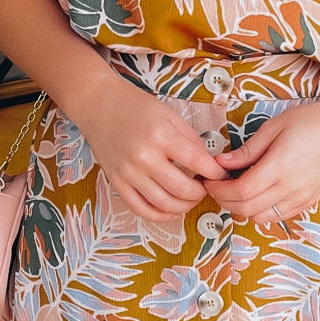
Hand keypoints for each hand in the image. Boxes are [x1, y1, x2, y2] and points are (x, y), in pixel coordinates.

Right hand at [70, 73, 227, 221]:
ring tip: (190, 198)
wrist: (99, 105)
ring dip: (184, 206)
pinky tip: (171, 209)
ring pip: (164, 204)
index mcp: (160, 136)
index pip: (197, 162)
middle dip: (201, 193)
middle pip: (182, 189)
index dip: (215, 173)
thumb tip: (208, 164)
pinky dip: (160, 215)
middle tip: (205, 188)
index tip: (220, 175)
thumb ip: (190, 140)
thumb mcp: (169, 115)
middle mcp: (143, 157)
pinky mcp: (117, 182)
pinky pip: (141, 209)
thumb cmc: (134, 107)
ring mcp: (128, 172)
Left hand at [208, 98, 319, 228]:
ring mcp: (301, 197)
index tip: (209, 180)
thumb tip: (221, 163)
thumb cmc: (310, 121)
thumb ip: (246, 150)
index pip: (240, 191)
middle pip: (247, 209)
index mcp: (280, 167)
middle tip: (216, 187)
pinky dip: (260, 211)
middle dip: (224, 201)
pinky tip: (255, 195)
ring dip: (241, 209)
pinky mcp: (307, 200)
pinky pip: (278, 217)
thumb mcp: (273, 127)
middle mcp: (291, 187)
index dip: (219, 190)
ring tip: (234, 191)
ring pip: (261, 218)